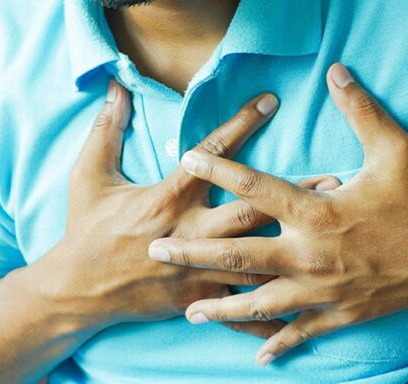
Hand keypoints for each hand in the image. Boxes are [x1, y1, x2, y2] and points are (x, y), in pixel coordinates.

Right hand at [38, 79, 339, 334]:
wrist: (76, 289)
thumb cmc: (84, 230)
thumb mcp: (88, 176)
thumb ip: (106, 132)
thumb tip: (116, 91)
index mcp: (165, 200)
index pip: (210, 157)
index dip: (240, 125)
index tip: (269, 102)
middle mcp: (188, 234)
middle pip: (250, 212)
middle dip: (292, 195)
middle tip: (331, 180)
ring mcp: (195, 270)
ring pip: (255, 258)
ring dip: (296, 245)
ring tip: (331, 233)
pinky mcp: (197, 297)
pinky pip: (240, 307)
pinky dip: (273, 310)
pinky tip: (306, 306)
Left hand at [147, 64, 407, 364]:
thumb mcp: (394, 149)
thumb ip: (360, 110)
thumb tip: (338, 73)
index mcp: (315, 212)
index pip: (255, 188)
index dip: (218, 171)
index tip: (186, 161)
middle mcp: (309, 254)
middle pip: (237, 256)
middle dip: (192, 254)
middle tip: (157, 252)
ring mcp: (320, 289)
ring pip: (258, 303)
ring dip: (221, 308)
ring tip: (190, 312)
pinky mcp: (337, 313)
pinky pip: (299, 332)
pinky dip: (277, 345)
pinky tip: (254, 356)